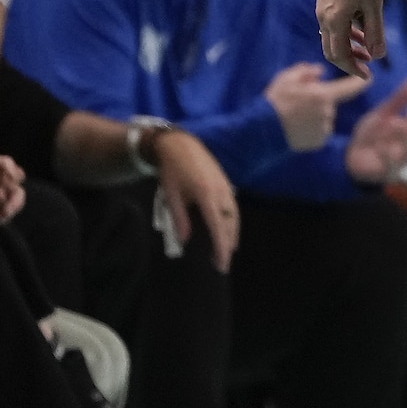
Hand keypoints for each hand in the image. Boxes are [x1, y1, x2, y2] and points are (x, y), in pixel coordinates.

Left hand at [152, 128, 239, 271]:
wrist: (180, 144)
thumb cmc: (172, 170)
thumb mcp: (172, 195)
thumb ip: (179, 218)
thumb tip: (185, 240)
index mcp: (206, 195)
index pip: (217, 227)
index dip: (220, 247)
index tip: (221, 263)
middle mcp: (220, 192)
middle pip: (230, 224)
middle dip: (228, 244)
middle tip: (223, 263)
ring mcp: (225, 186)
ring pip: (235, 216)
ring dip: (232, 234)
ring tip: (227, 249)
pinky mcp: (225, 182)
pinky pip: (233, 206)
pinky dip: (232, 221)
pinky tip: (227, 228)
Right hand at [264, 62, 368, 151]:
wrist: (264, 130)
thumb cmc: (275, 101)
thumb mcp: (286, 78)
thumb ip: (305, 72)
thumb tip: (319, 72)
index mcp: (323, 95)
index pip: (349, 88)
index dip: (360, 82)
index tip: (369, 78)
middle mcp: (327, 113)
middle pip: (329, 103)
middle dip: (319, 100)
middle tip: (298, 102)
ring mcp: (323, 129)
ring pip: (325, 118)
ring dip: (315, 115)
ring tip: (295, 116)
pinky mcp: (318, 142)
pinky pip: (320, 132)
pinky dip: (312, 129)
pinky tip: (297, 128)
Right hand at [316, 0, 385, 75]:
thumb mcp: (374, 5)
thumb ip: (375, 32)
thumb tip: (378, 56)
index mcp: (335, 20)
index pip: (341, 56)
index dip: (354, 69)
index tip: (368, 76)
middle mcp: (323, 17)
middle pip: (332, 51)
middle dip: (350, 62)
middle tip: (367, 68)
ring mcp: (321, 9)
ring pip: (332, 38)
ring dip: (349, 47)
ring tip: (368, 49)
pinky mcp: (323, 1)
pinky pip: (331, 25)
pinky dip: (345, 33)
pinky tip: (360, 29)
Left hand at [343, 77, 406, 185]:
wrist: (351, 157)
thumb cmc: (372, 135)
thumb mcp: (384, 114)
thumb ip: (399, 100)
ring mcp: (399, 160)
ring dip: (406, 137)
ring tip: (399, 123)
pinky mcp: (386, 171)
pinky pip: (390, 165)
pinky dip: (387, 155)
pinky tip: (383, 146)